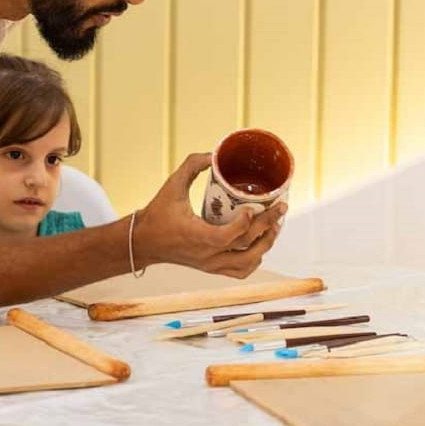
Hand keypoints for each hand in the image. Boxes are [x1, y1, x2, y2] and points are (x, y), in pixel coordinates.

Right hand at [134, 154, 285, 277]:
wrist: (143, 242)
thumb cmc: (157, 214)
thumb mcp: (172, 185)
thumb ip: (192, 165)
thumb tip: (215, 153)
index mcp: (196, 236)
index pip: (227, 237)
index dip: (245, 223)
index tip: (252, 207)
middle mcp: (206, 254)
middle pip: (246, 247)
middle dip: (268, 226)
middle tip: (281, 208)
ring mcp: (210, 265)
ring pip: (248, 262)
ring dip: (265, 244)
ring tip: (275, 226)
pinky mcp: (211, 269)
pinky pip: (241, 271)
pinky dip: (255, 260)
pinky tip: (260, 244)